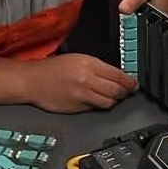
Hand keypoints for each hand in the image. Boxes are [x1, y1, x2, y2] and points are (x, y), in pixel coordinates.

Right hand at [22, 54, 136, 113]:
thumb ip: (97, 67)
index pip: (118, 75)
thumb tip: (115, 76)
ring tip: (114, 98)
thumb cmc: (52, 69)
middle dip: (125, 92)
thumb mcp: (77, 59)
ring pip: (109, 102)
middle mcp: (87, 79)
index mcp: (88, 64)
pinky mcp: (77, 107)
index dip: (130, 81)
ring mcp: (82, 95)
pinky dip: (100, 106)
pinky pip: (96, 109)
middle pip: (116, 90)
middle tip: (128, 92)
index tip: (134, 84)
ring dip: (114, 101)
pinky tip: (99, 101)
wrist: (33, 80)